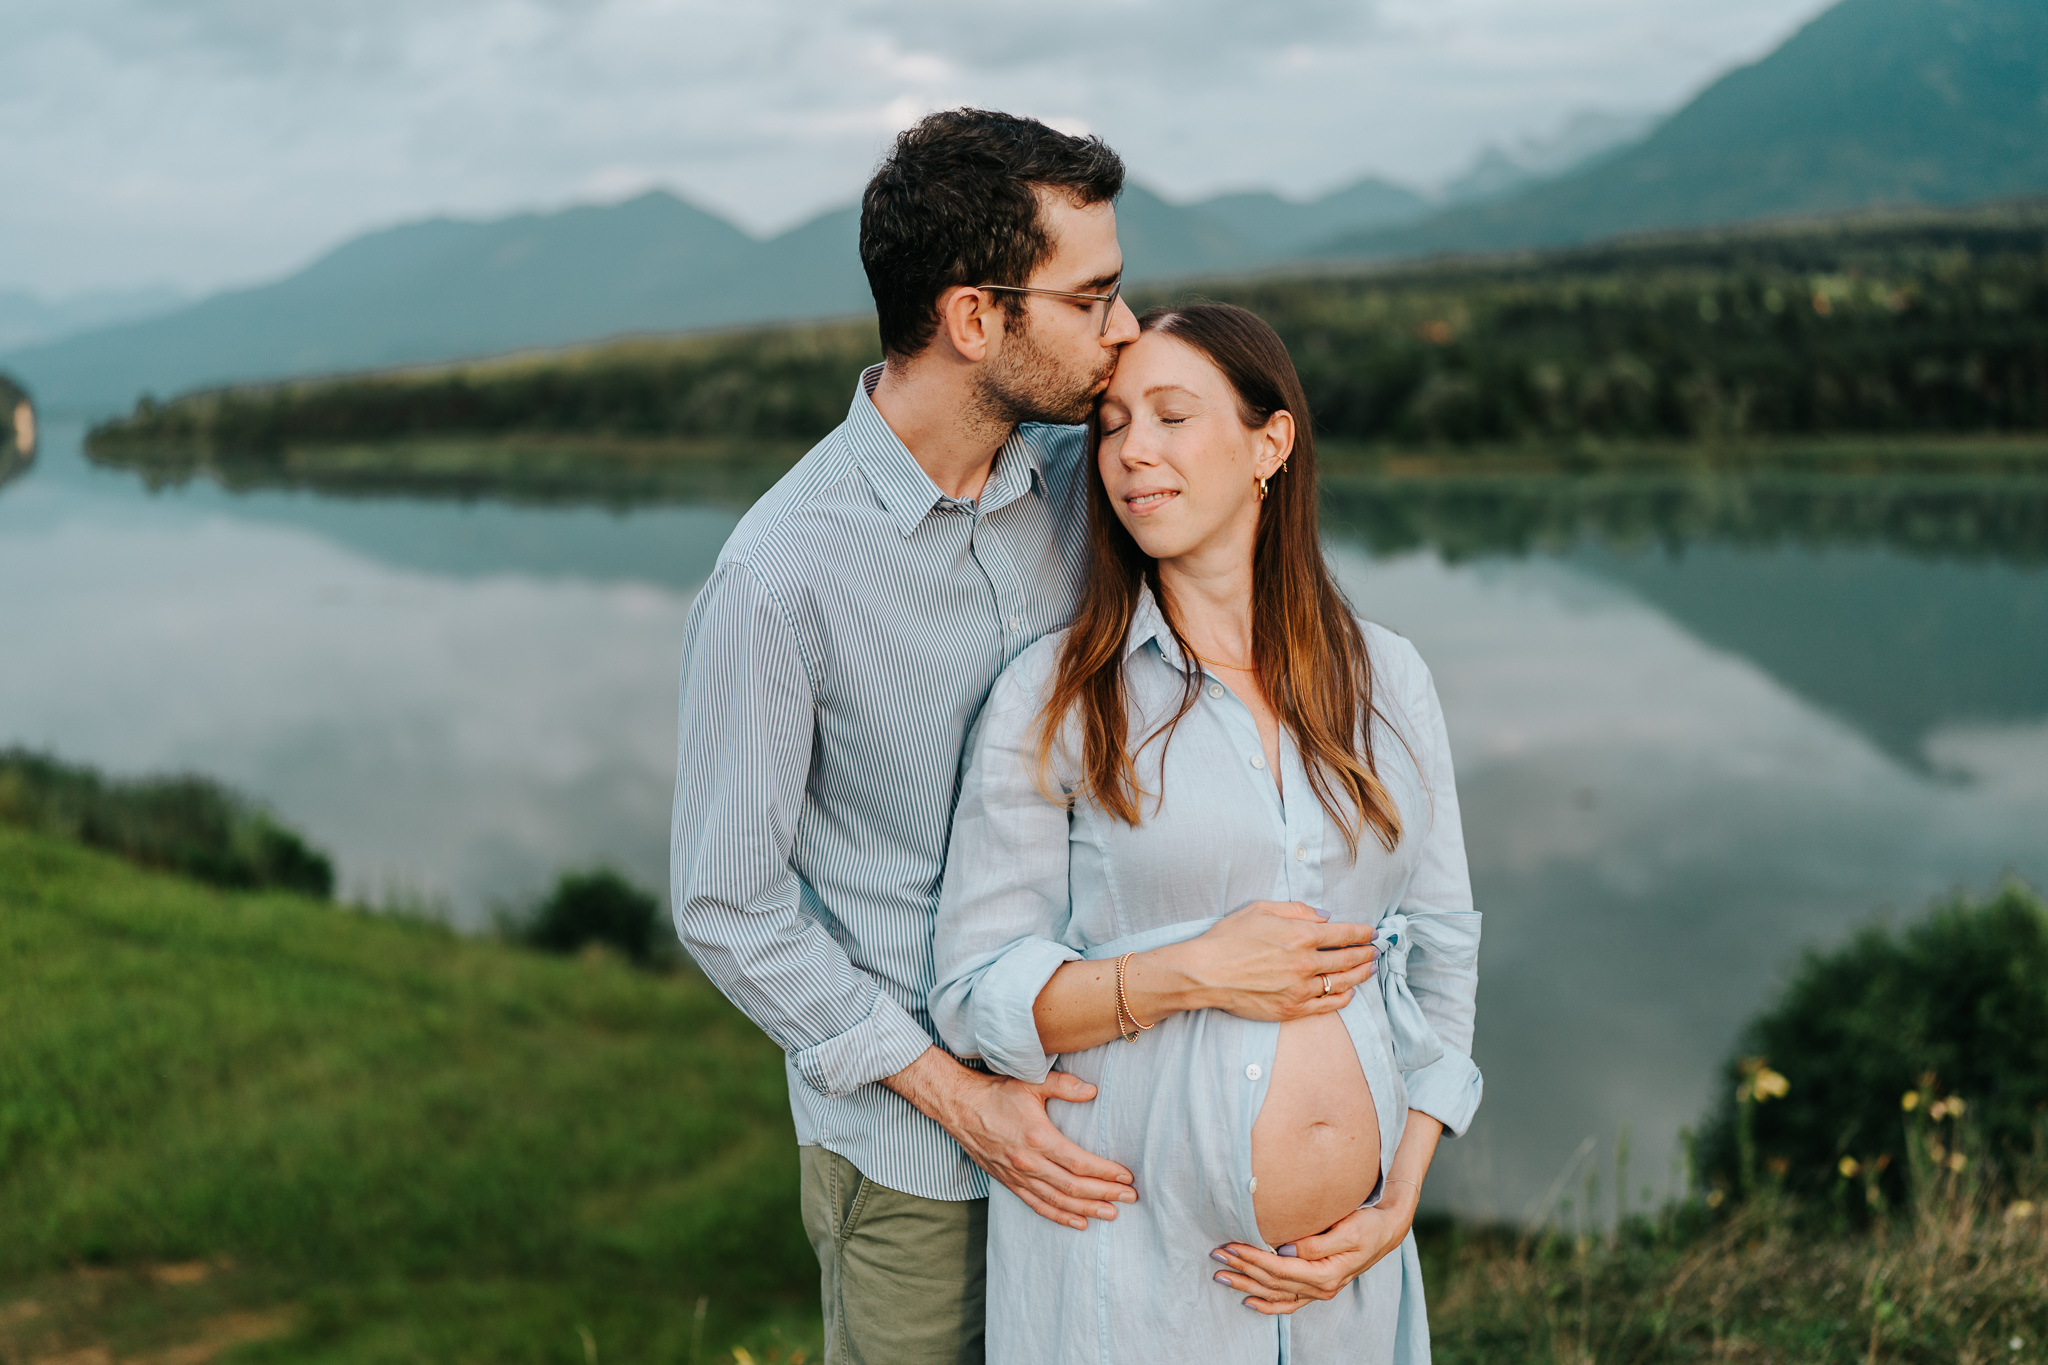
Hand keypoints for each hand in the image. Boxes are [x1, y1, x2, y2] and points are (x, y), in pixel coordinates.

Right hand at [886, 1048, 1135, 1230]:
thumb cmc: (997, 1092)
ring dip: (1087, 1209)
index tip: (1126, 1176)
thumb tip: (1093, 1091)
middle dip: (1105, 1193)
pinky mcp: (1009, 1182)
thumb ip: (1064, 1086)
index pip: (1080, 1163)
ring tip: (1112, 1213)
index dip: (1106, 1172)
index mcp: (1038, 1137)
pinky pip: (1037, 1205)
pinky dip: (1059, 1216)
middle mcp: (1028, 1162)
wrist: (959, 1106)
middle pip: (1074, 1186)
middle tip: (1130, 1198)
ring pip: (1058, 1201)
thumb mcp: (1032, 1081)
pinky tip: (1078, 1222)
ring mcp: (1018, 1176)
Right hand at [1160, 900, 1375, 1022]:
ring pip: (1342, 983)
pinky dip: (1342, 998)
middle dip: (1366, 954)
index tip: (1372, 932)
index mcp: (1300, 935)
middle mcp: (1305, 963)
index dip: (1362, 933)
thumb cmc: (1229, 937)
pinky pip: (1326, 1005)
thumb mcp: (1261, 909)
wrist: (1206, 972)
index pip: (1344, 934)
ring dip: (1360, 975)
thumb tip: (1324, 917)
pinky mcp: (1291, 1009)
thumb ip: (1297, 910)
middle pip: (1348, 959)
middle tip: (1376, 951)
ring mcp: (1300, 989)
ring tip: (1369, 970)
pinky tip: (1348, 992)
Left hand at [1208, 1196, 1413, 1314]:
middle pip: (1272, 1282)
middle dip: (1242, 1270)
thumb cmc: (1367, 1225)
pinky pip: (1288, 1304)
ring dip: (1246, 1286)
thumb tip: (1285, 1250)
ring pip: (1275, 1294)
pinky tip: (1248, 1302)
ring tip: (1221, 1276)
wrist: (1386, 1232)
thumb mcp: (1346, 1229)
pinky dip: (1267, 1305)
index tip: (1231, 1246)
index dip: (1252, 1258)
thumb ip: (1315, 1244)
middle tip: (1216, 1255)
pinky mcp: (1317, 1288)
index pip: (1279, 1268)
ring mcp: (1319, 1291)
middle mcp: (1321, 1288)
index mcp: (1326, 1274)